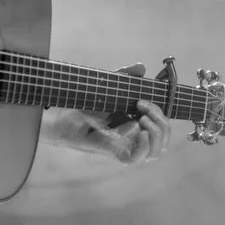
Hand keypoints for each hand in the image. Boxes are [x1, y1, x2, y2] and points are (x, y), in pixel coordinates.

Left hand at [56, 63, 173, 164]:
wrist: (61, 116)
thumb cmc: (83, 103)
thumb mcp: (109, 85)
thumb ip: (126, 76)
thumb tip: (142, 67)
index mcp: (136, 125)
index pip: (161, 129)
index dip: (161, 115)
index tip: (144, 100)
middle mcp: (133, 138)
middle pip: (163, 140)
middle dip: (162, 121)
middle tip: (143, 107)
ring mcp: (125, 147)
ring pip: (156, 151)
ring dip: (156, 132)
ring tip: (142, 119)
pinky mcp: (115, 153)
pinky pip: (139, 158)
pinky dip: (146, 145)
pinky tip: (140, 131)